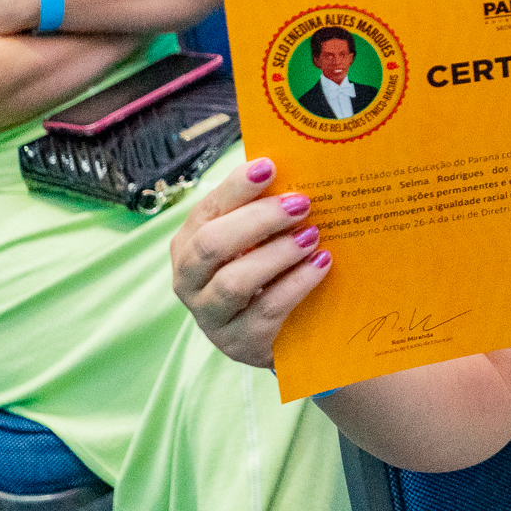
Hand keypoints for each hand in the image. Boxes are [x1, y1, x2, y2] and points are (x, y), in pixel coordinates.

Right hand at [172, 157, 330, 367]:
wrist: (283, 334)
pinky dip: (297, 283)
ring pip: (235, 281)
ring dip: (278, 254)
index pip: (208, 209)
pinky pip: (267, 310)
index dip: (237, 187)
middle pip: (212, 244)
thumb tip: (293, 168)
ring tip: (313, 237)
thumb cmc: (269, 273)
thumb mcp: (258, 240)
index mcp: (189, 244)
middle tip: (302, 203)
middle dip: (259, 219)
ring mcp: (210, 316)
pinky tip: (321, 265)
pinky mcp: (239, 343)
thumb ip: (263, 210)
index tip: (269, 166)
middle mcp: (188, 280)